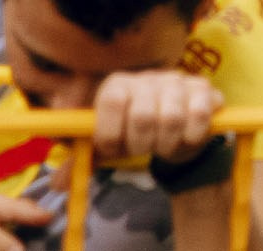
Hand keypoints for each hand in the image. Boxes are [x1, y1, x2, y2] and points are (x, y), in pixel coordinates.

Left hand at [91, 69, 220, 163]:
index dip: (112, 132)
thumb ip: (84, 161)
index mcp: (117, 85)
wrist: (175, 132)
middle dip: (142, 144)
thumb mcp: (108, 147)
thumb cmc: (134, 136)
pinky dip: (191, 136)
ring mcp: (178, 81)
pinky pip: (199, 115)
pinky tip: (186, 137)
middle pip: (143, 115)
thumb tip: (58, 184)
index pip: (110, 101)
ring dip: (167, 142)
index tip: (116, 148)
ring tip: (164, 144)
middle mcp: (148, 77)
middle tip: (144, 149)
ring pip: (172, 118)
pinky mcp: (204, 90)